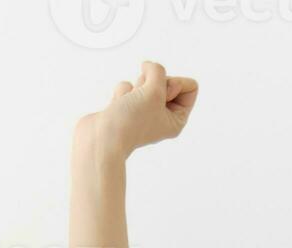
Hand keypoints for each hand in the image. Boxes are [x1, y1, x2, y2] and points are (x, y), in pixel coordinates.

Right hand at [78, 61, 198, 158]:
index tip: (161, 94)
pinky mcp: (125, 108)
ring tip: (128, 103)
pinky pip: (128, 87)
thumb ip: (157, 71)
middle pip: (167, 81)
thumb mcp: (154, 90)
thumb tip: (147, 65)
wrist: (100, 139)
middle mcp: (162, 117)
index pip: (190, 87)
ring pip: (146, 82)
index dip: (175, 83)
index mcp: (177, 119)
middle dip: (152, 84)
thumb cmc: (131, 121)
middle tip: (142, 99)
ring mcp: (142, 112)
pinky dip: (121, 93)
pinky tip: (116, 106)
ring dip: (135, 88)